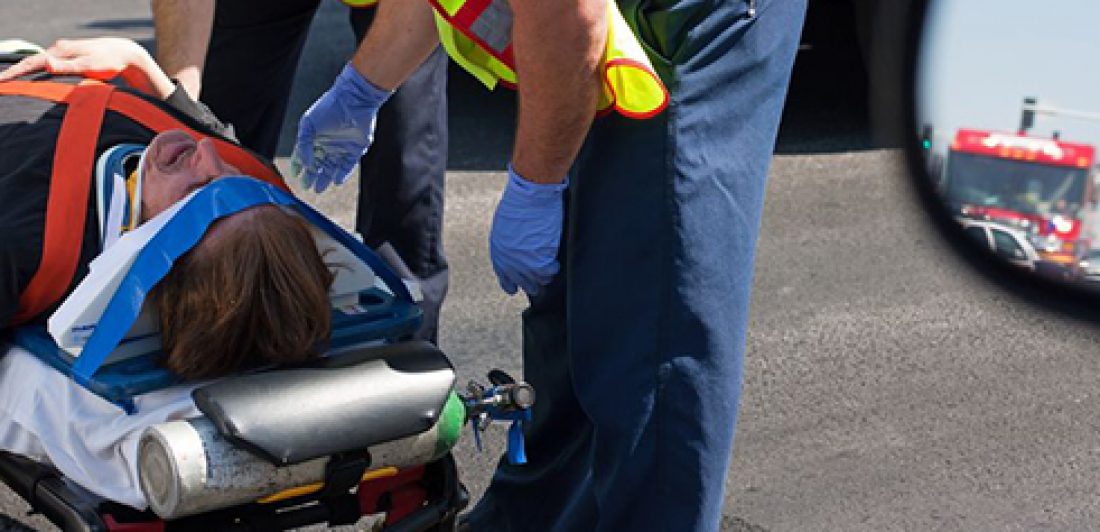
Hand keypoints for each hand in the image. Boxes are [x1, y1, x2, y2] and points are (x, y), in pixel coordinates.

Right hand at [0, 38, 173, 97]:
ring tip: (11, 81)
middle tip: (2, 83)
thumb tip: (46, 63)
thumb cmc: (109, 62)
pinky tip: (35, 78)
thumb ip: (66, 67)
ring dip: (26, 72)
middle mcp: (60, 49)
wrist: (126, 54)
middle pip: (33, 62)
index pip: (32, 63)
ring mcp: (66, 53)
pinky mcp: (72, 58)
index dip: (16, 72)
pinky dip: (39, 72)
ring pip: (41, 64)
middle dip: (16, 72)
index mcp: (61, 50)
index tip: (2, 81)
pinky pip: (50, 66)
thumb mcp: (88, 66)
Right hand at [291, 63, 390, 192]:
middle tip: (307, 187)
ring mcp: (341, 147)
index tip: (295, 175)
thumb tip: (304, 164)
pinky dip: (342, 174)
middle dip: (311, 176)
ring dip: (325, 178)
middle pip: (318, 164)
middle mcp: (327, 143)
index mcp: (314, 137)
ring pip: (331, 168)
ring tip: (318, 189)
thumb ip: (303, 145)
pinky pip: (348, 166)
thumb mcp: (308, 125)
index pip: (304, 155)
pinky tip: (336, 181)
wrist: (353, 101)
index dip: (298, 165)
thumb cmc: (328, 108)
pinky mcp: (356, 150)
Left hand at [489, 165, 567, 295]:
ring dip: (546, 274)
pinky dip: (554, 267)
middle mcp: (509, 261)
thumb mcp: (505, 226)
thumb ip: (509, 243)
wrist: (530, 195)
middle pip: (524, 283)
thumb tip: (517, 252)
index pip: (505, 279)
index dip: (514, 284)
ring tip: (550, 266)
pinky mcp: (540, 260)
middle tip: (541, 276)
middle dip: (533, 281)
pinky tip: (555, 260)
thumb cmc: (519, 203)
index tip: (518, 287)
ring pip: (539, 281)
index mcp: (498, 252)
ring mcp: (524, 263)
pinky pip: (550, 272)